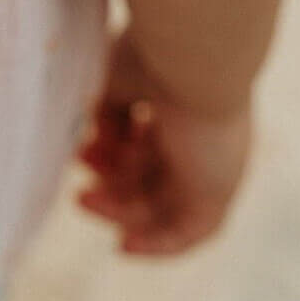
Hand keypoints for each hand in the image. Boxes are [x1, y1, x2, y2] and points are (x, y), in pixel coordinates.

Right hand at [76, 27, 252, 255]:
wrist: (190, 56)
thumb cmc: (150, 54)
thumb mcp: (112, 82)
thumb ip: (102, 115)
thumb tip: (90, 147)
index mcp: (184, 103)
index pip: (147, 141)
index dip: (110, 151)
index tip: (80, 146)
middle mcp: (202, 138)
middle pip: (152, 175)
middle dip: (111, 183)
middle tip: (80, 182)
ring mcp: (212, 165)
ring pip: (163, 203)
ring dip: (120, 210)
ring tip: (83, 199)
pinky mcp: (219, 190)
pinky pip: (191, 232)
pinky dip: (158, 244)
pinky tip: (123, 245)